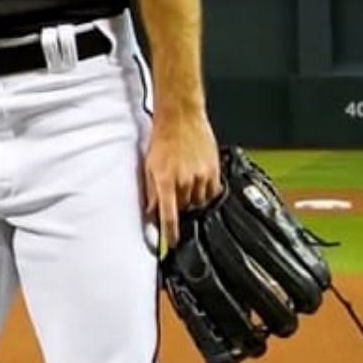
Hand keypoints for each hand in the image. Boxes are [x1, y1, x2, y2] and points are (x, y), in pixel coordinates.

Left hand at [144, 107, 221, 248]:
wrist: (181, 117)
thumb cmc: (162, 138)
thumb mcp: (148, 166)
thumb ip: (149, 192)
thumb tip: (150, 214)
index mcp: (165, 181)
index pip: (169, 216)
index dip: (171, 234)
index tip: (172, 245)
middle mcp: (184, 181)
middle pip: (185, 210)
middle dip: (180, 210)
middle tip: (176, 201)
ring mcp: (201, 176)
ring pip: (200, 203)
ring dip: (193, 202)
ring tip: (186, 187)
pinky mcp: (214, 171)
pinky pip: (213, 193)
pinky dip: (206, 194)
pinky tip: (199, 185)